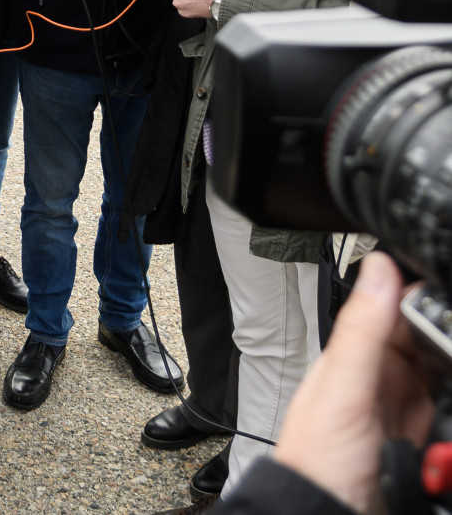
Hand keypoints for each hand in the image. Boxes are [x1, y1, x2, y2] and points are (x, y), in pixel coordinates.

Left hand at [274, 252, 434, 514]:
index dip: (423, 298)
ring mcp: (403, 406)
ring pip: (443, 372)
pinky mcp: (422, 437)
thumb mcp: (345, 387)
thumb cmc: (318, 455)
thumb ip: (363, 329)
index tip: (448, 293)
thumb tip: (379, 266)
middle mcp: (380, 375)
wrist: (325, 514)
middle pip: (428, 341)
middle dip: (446, 334)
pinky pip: (449, 408)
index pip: (395, 309)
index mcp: (355, 354)